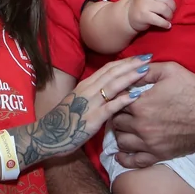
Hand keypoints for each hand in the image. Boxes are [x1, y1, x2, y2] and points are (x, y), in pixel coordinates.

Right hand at [16, 55, 152, 164]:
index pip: (108, 68)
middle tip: (148, 56)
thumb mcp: (79, 102)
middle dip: (131, 64)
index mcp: (85, 85)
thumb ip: (94, 94)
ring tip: (145, 70)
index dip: (125, 61)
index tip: (140, 56)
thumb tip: (113, 90)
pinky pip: (110, 107)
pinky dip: (123, 100)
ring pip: (112, 86)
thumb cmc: (64, 121)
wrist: (46, 136)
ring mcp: (90, 103)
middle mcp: (88, 90)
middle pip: (112, 73)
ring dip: (130, 77)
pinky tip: (135, 96)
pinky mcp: (92, 119)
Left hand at [111, 62, 194, 166]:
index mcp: (141, 105)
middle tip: (123, 111)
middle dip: (118, 115)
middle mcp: (142, 126)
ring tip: (126, 127)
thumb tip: (129, 70)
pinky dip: (125, 158)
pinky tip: (122, 153)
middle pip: (116, 122)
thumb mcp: (169, 70)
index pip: (116, 103)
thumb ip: (145, 69)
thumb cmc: (193, 89)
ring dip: (120, 134)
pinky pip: (134, 162)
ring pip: (121, 141)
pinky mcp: (159, 155)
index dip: (117, 98)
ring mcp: (150, 143)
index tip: (121, 96)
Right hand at [127, 0, 183, 31]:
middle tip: (172, 12)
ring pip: (164, 9)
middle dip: (173, 7)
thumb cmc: (142, 4)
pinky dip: (165, 24)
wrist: (127, 15)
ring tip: (169, 19)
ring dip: (170, 16)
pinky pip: (159, 20)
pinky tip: (167, 25)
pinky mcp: (144, 16)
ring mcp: (144, 5)